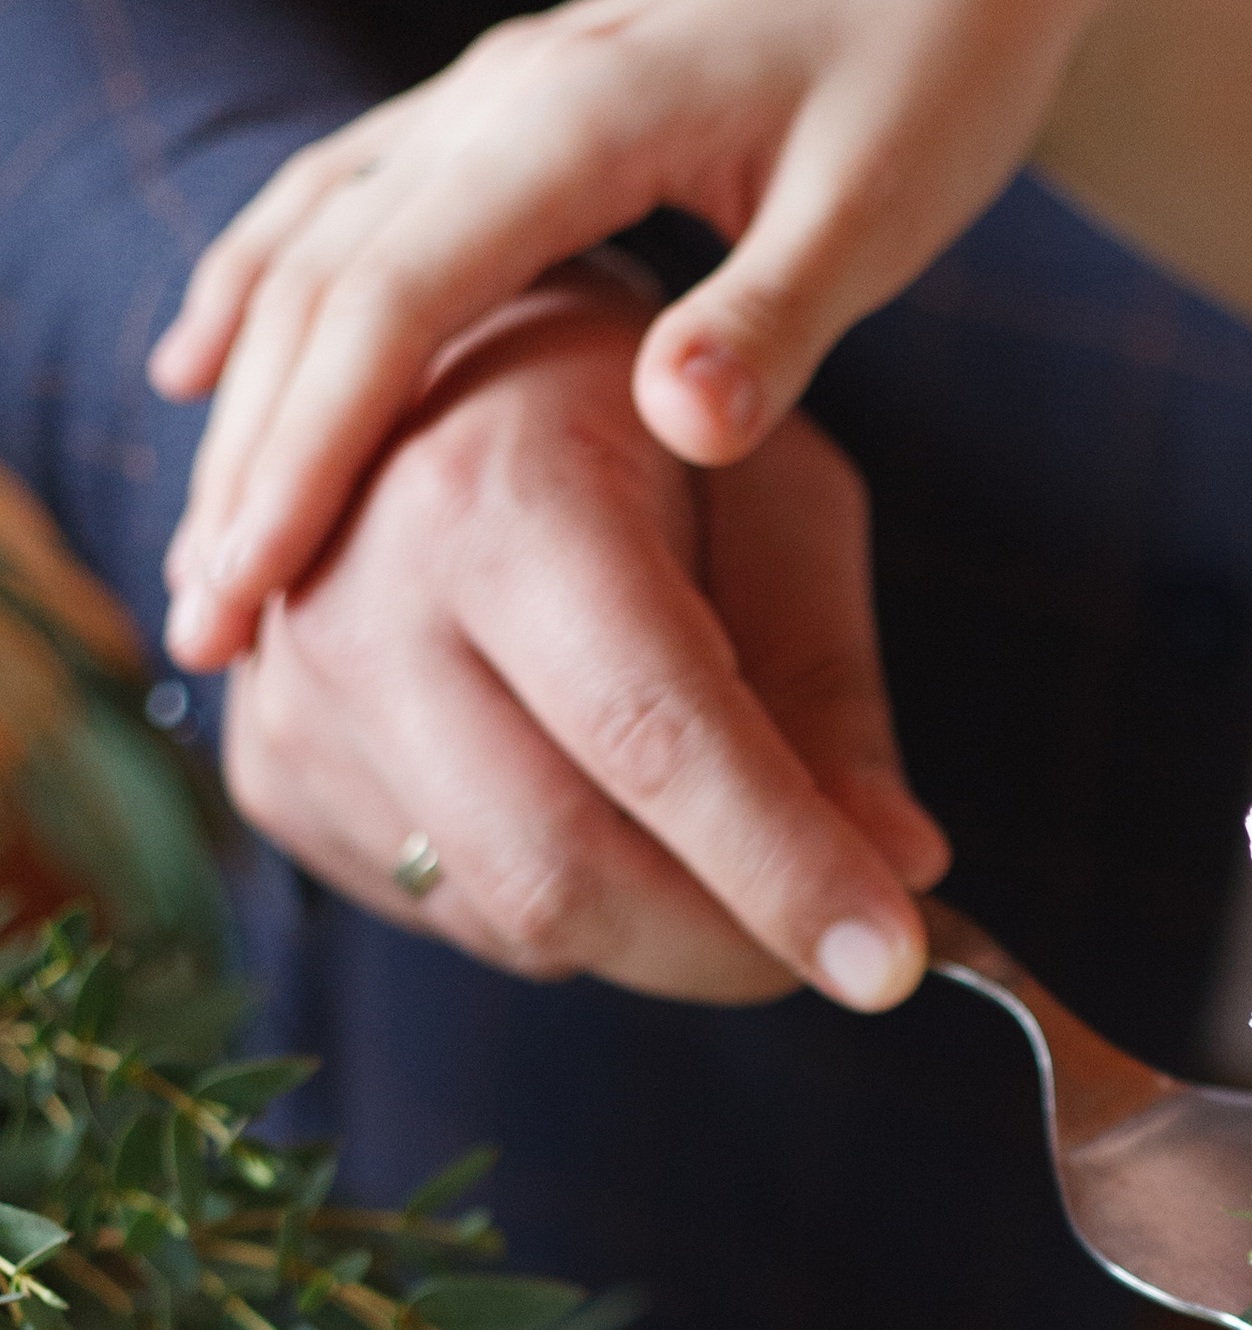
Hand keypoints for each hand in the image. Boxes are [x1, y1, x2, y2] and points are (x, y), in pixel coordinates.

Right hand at [154, 0, 1152, 669]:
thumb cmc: (940, 76)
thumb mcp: (879, 208)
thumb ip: (773, 316)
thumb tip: (675, 422)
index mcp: (580, 116)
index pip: (395, 301)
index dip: (308, 449)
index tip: (249, 583)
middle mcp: (503, 88)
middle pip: (324, 283)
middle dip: (252, 454)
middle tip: (201, 618)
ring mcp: (494, 84)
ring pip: (317, 241)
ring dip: (247, 389)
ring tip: (202, 543)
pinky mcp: (512, 98)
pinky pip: (347, 195)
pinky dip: (270, 284)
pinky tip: (208, 361)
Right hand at [218, 279, 946, 1005]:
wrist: (426, 363)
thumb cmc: (634, 419)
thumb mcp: (775, 492)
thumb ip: (833, 677)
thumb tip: (900, 860)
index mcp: (497, 498)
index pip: (655, 735)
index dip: (783, 869)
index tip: (895, 966)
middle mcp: (360, 603)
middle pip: (561, 873)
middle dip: (726, 948)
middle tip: (846, 948)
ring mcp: (292, 698)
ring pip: (510, 920)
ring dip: (658, 926)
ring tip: (725, 833)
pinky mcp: (273, 773)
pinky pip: (451, 914)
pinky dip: (565, 905)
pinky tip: (601, 801)